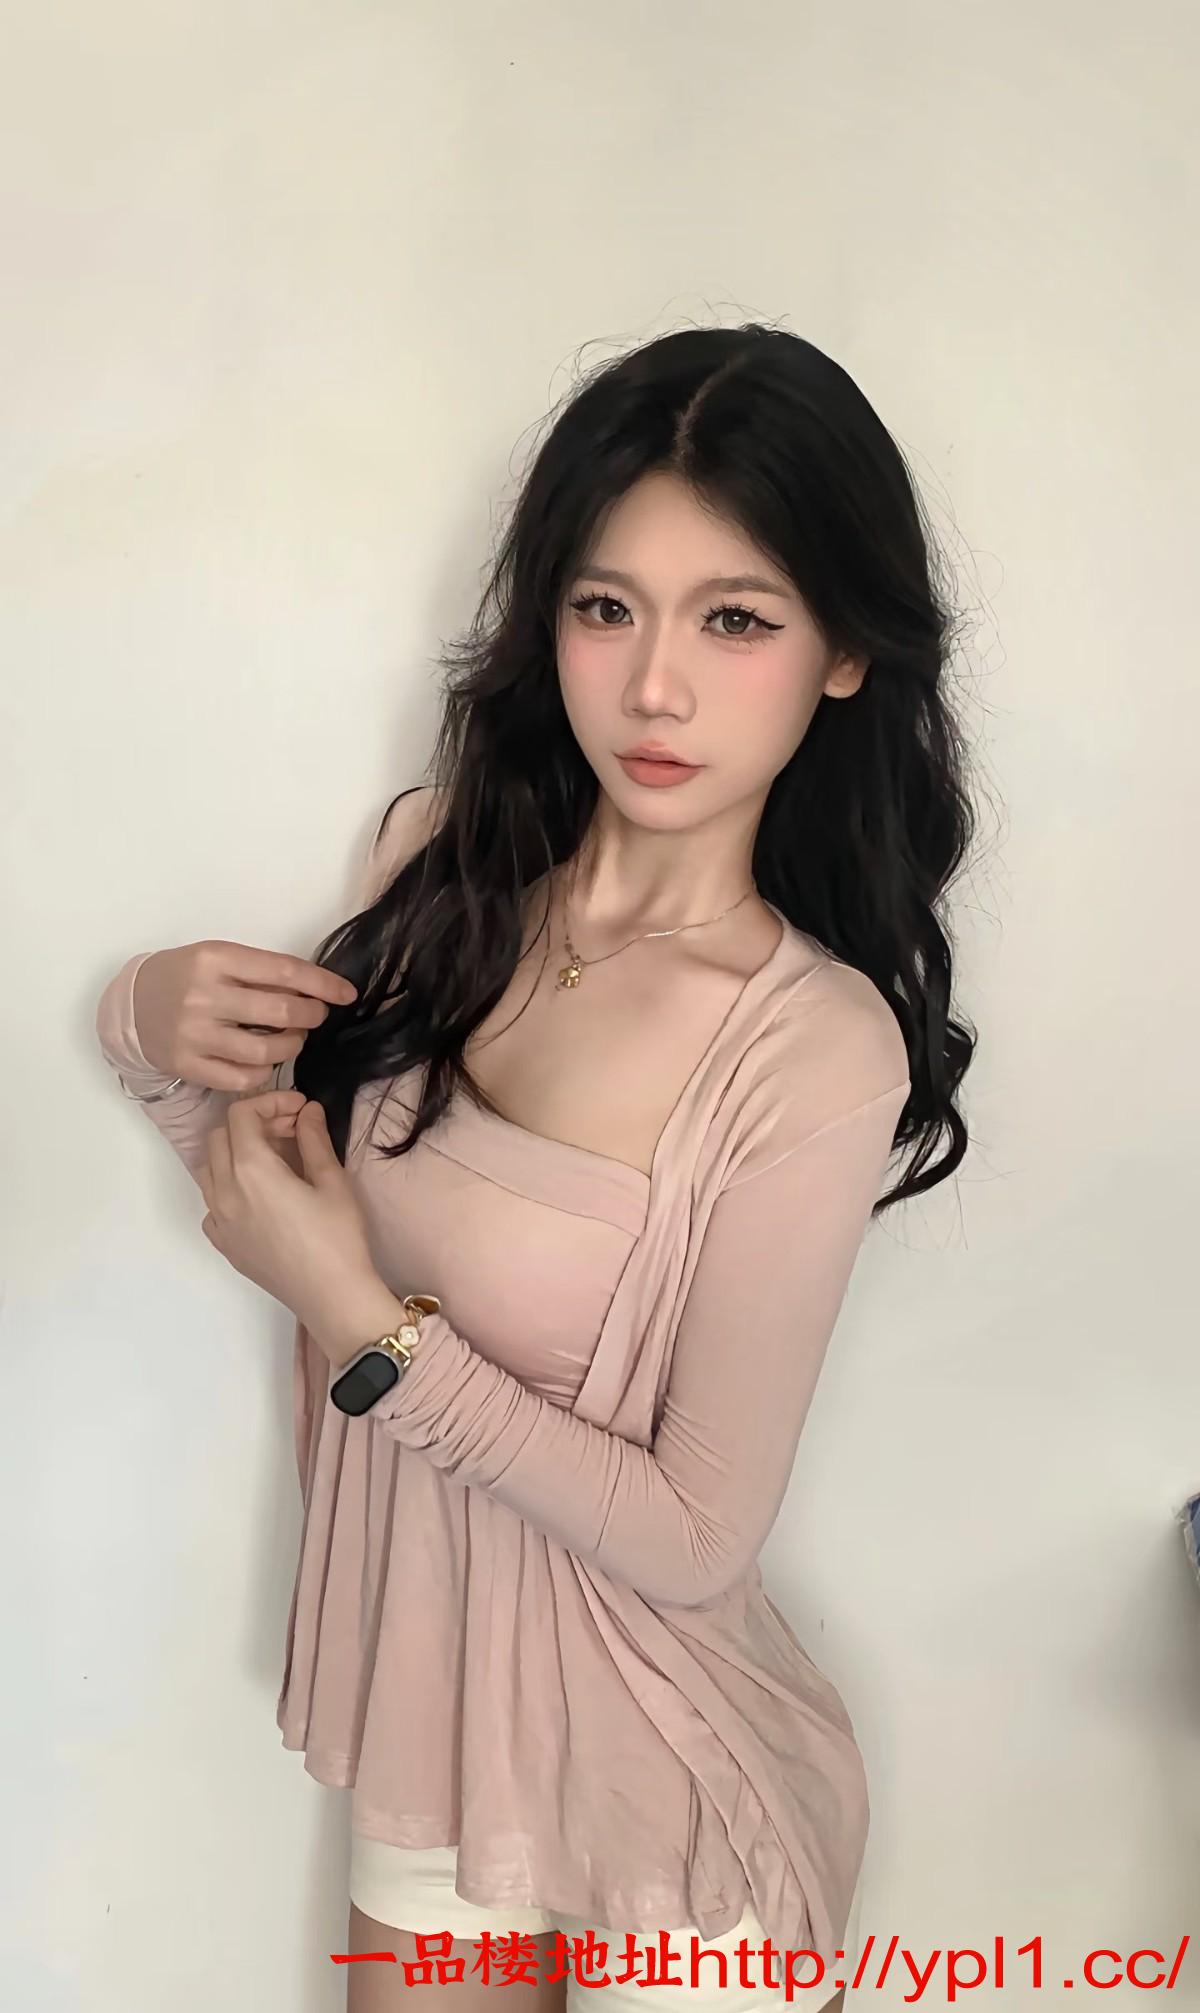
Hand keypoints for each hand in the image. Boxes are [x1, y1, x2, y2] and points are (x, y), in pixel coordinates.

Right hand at [133, 941, 357, 1092]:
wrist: (133, 1004)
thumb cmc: (186, 976)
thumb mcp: (218, 958)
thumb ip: (260, 972)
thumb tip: (314, 990)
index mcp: (214, 959)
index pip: (283, 971)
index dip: (322, 984)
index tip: (347, 993)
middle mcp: (203, 996)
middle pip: (280, 1011)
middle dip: (311, 1015)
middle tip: (316, 1016)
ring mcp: (194, 1034)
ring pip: (265, 1050)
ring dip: (292, 1045)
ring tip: (292, 1038)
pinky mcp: (187, 1065)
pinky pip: (242, 1077)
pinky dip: (264, 1071)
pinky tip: (265, 1060)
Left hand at [196, 1090, 384, 1356]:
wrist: (331, 1296)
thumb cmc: (338, 1238)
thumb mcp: (332, 1181)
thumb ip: (313, 1139)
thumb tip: (307, 1111)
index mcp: (250, 1170)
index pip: (241, 1114)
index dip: (271, 1101)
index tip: (300, 1107)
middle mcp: (223, 1191)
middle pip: (221, 1136)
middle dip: (253, 1122)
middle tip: (290, 1128)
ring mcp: (218, 1220)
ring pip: (209, 1167)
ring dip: (235, 1151)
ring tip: (272, 1158)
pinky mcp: (223, 1243)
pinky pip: (212, 1202)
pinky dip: (228, 1186)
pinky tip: (259, 1195)